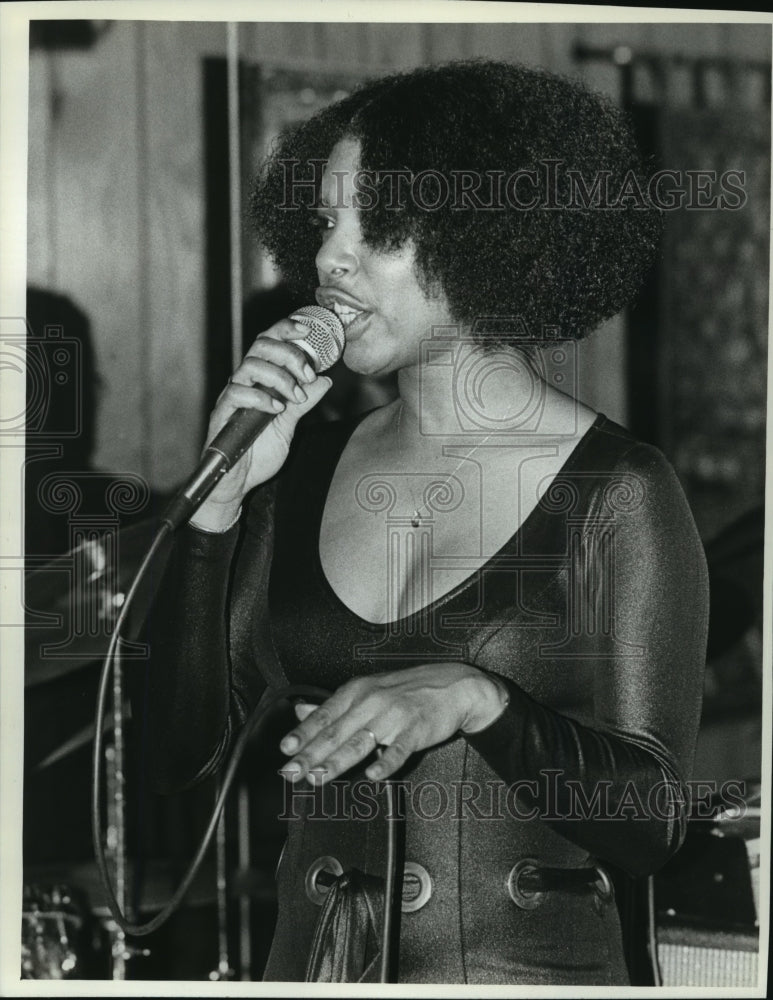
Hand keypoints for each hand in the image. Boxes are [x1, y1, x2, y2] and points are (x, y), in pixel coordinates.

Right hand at [192, 318, 332, 527]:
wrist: (239, 482)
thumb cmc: (259, 453)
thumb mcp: (289, 425)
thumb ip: (304, 402)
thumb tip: (325, 380)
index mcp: (260, 380)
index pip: (268, 342)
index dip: (284, 329)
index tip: (306, 330)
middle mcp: (244, 383)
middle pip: (260, 346)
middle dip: (288, 354)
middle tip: (307, 374)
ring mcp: (232, 397)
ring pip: (250, 366)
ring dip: (279, 377)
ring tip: (294, 398)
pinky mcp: (222, 414)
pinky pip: (237, 393)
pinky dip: (261, 397)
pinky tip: (277, 409)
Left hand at [278, 664, 508, 784]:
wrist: (454, 686)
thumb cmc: (407, 690)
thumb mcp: (367, 690)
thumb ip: (333, 705)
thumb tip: (301, 711)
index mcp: (357, 691)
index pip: (324, 715)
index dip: (303, 733)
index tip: (285, 750)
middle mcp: (372, 701)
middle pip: (336, 732)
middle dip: (310, 754)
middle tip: (291, 772)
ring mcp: (394, 715)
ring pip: (360, 742)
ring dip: (336, 761)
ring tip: (317, 777)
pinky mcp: (417, 729)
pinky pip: (399, 749)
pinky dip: (386, 763)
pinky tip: (373, 776)